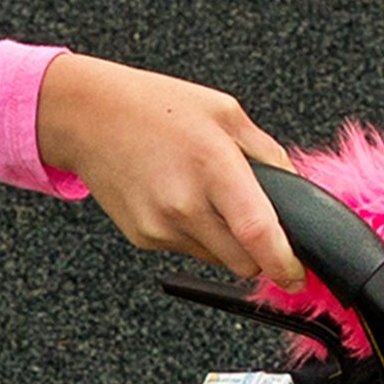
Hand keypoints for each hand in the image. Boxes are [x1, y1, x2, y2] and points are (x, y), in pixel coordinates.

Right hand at [38, 53, 296, 281]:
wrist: (87, 117)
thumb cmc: (156, 107)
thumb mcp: (226, 113)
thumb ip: (268, 154)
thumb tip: (296, 193)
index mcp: (214, 167)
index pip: (257, 233)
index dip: (284, 263)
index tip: (297, 275)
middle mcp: (186, 205)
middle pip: (243, 262)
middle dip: (259, 254)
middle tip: (257, 226)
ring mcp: (161, 227)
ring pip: (216, 258)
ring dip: (225, 240)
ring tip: (205, 195)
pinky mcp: (144, 238)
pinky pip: (188, 250)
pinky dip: (195, 234)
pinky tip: (178, 198)